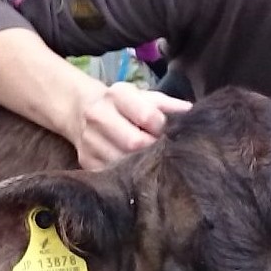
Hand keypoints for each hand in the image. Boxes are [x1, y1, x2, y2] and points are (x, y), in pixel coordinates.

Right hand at [70, 81, 192, 170]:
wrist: (80, 111)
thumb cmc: (121, 105)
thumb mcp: (142, 97)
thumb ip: (166, 104)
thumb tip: (190, 113)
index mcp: (117, 95)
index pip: (147, 116)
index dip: (161, 128)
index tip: (164, 132)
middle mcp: (99, 116)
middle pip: (135, 143)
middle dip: (152, 149)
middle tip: (159, 151)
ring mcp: (90, 141)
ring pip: (123, 163)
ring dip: (140, 165)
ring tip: (147, 161)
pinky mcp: (86, 162)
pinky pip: (112, 174)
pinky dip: (126, 174)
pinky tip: (133, 170)